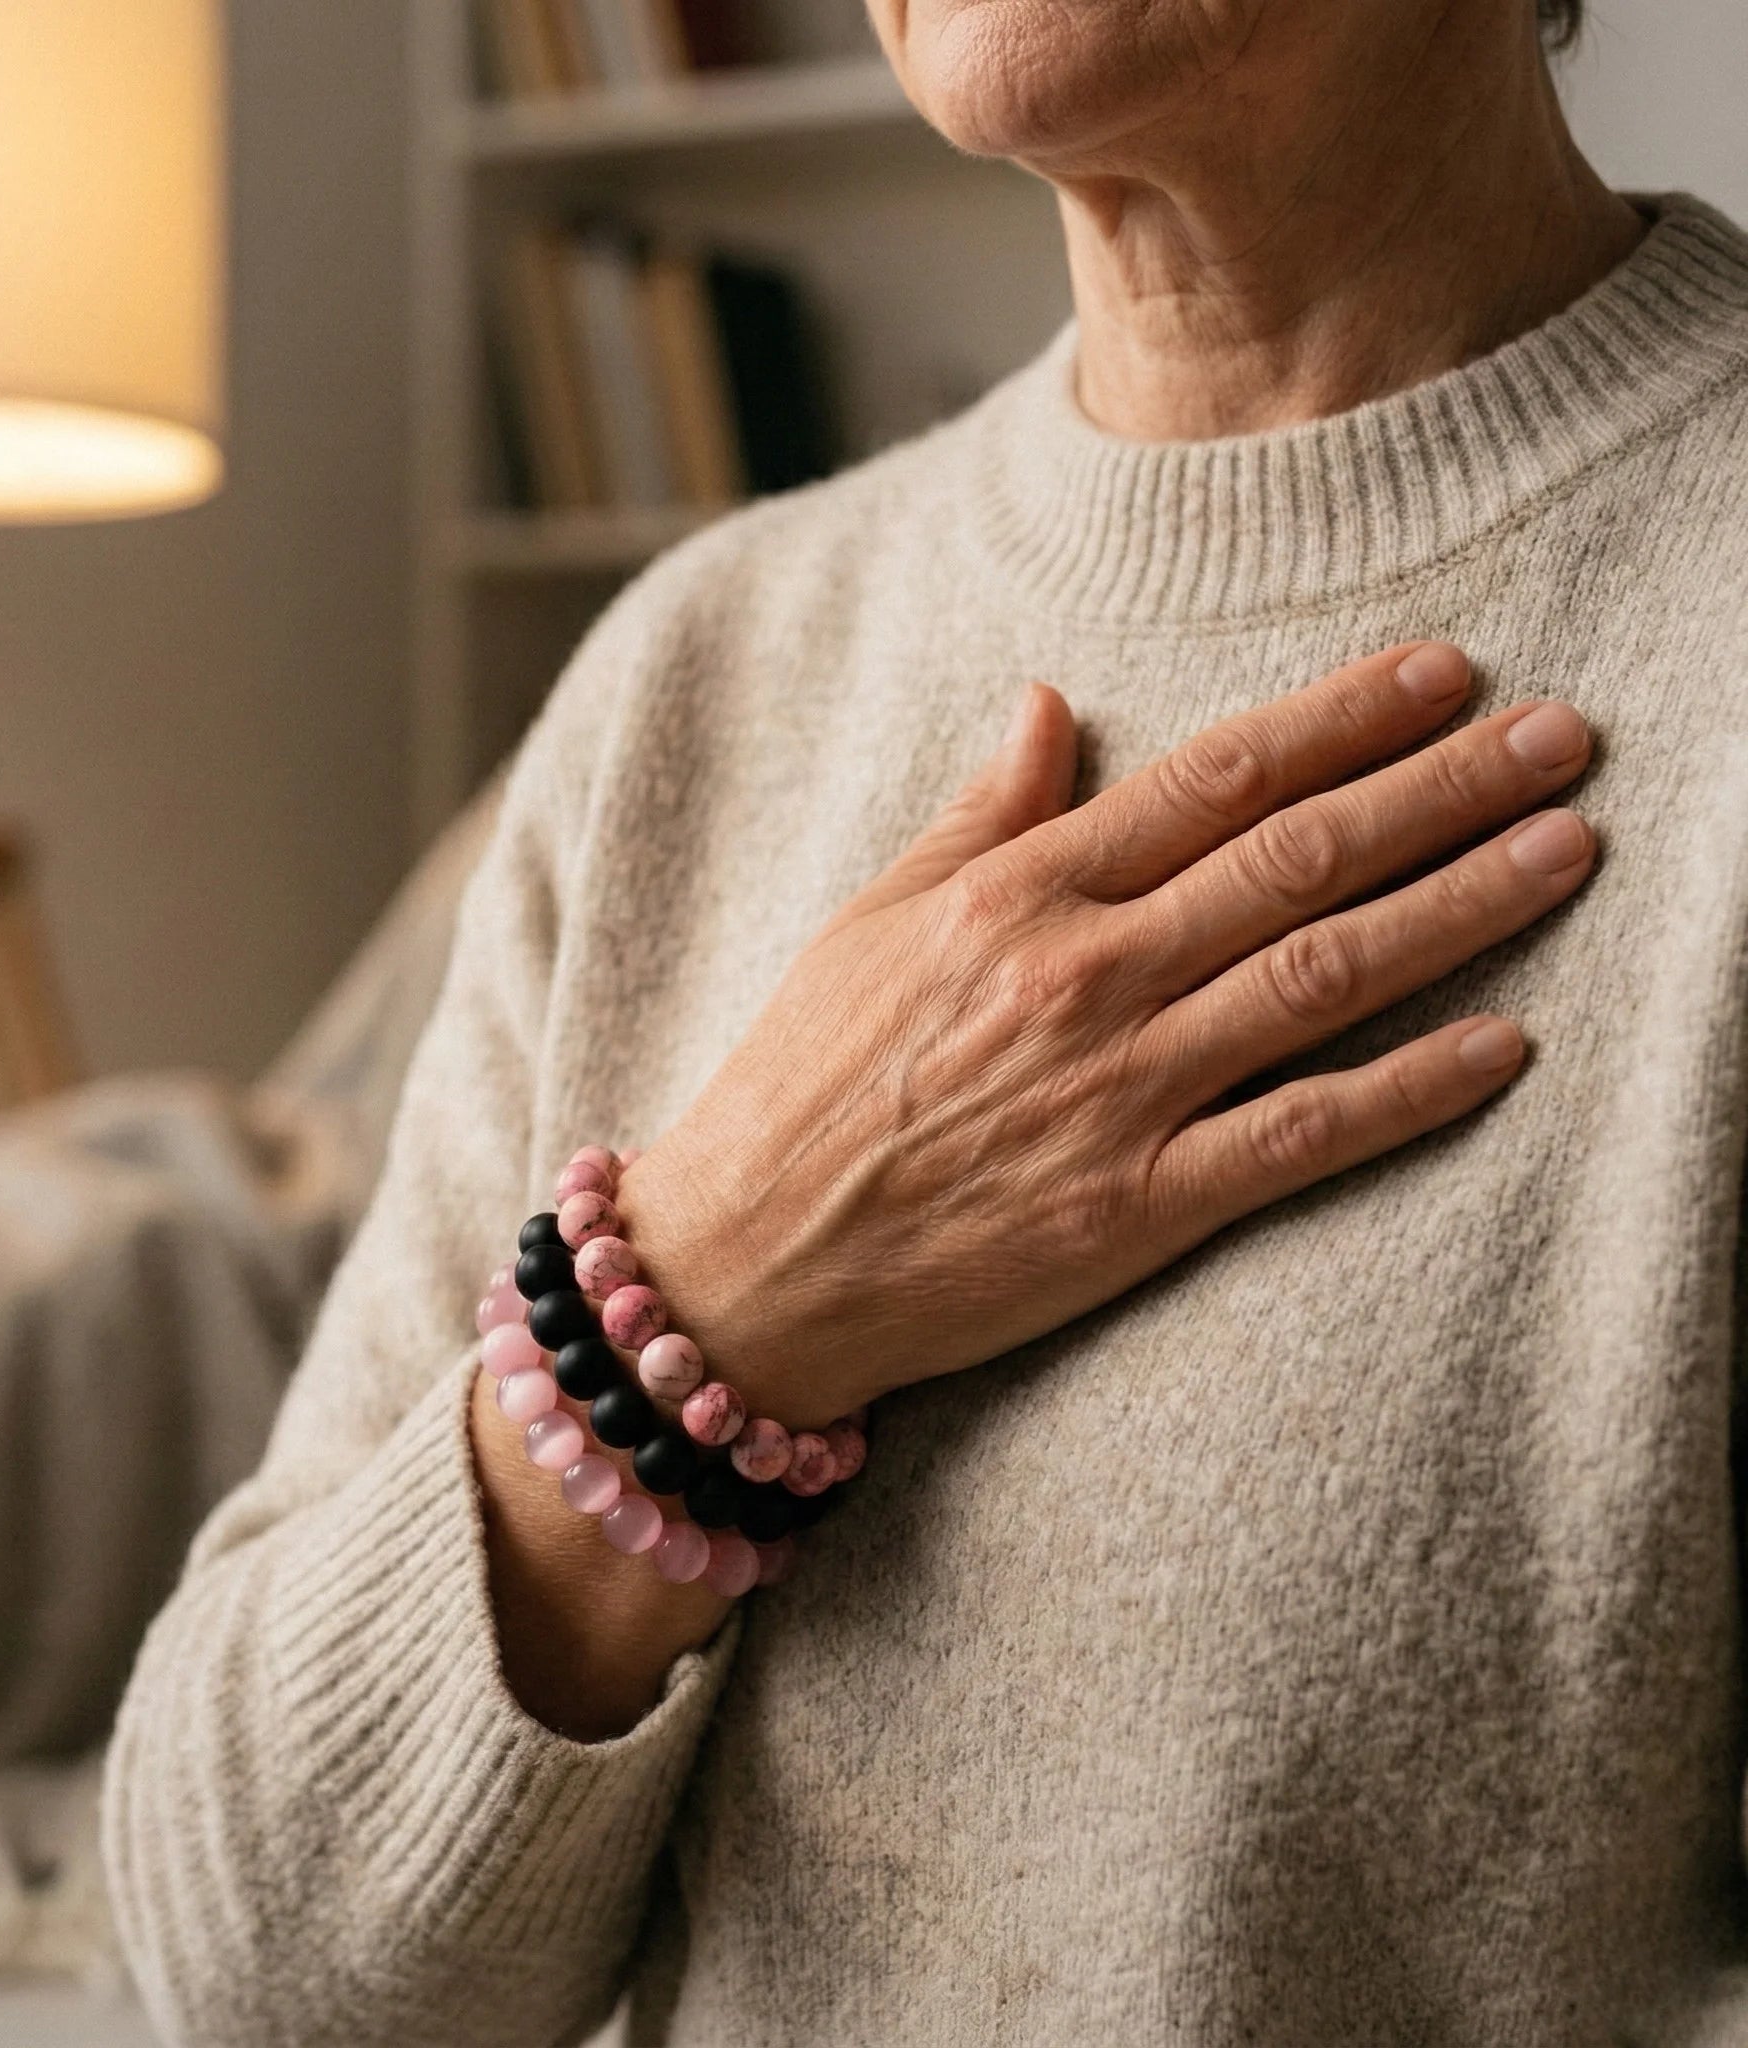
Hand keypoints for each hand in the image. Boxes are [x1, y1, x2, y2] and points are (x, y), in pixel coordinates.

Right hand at [618, 643, 1594, 1426]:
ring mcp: (1118, 1094)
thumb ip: (977, 814)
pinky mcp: (1136, 1210)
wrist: (747, 1262)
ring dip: (1461, 906)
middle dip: (1445, 788)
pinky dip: (1410, 1089)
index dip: (1341, 718)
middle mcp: (1085, 976)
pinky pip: (1301, 1136)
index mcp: (1018, 894)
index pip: (1214, 777)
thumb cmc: (800, 1084)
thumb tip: (1047, 700)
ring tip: (1568, 849)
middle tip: (1564, 736)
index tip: (1443, 673)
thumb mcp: (869, 921)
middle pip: (1301, 858)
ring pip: (1324, 976)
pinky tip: (1504, 1045)